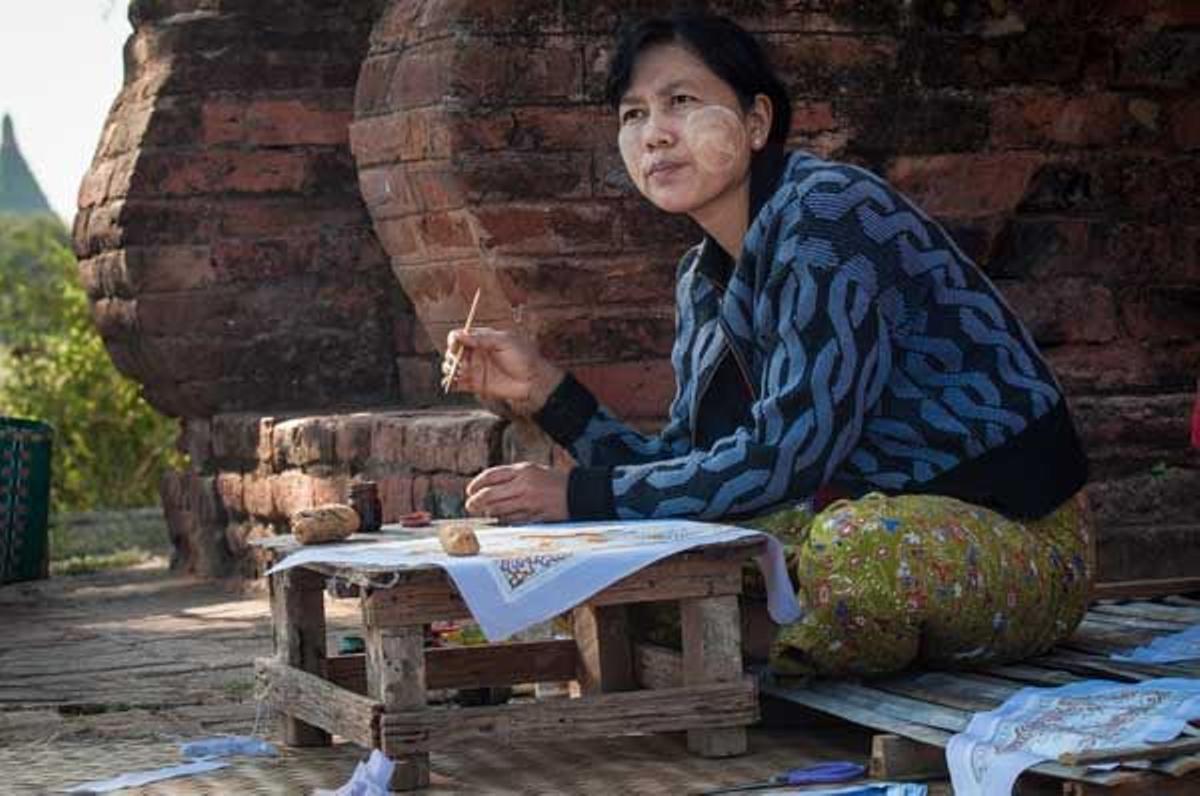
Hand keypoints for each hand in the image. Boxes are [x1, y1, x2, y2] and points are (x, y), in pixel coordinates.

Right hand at [444, 327, 563, 415]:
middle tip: (461, 362)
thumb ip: (482, 338)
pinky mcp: (476, 385)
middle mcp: (475, 353)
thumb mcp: (504, 342)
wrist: (534, 381)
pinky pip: (457, 384)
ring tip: (462, 372)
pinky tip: (452, 383)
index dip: (454, 340)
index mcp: (481, 339)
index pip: (459, 336)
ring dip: (450, 369)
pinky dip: (450, 383)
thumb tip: (459, 335)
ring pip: (452, 367)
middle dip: (452, 356)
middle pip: (452, 352)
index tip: (455, 345)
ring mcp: (474, 369)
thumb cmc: (523, 357)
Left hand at [465, 463, 568, 523]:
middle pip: (490, 495)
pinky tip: (501, 518)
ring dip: (489, 512)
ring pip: (498, 510)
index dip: (476, 484)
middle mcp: (524, 485)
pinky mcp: (534, 516)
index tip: (470, 491)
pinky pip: (511, 520)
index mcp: (523, 470)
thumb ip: (511, 477)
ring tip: (485, 512)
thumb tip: (486, 488)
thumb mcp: (532, 471)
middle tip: (470, 506)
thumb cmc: (553, 481)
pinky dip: (503, 520)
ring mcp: (529, 502)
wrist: (577, 493)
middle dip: (476, 502)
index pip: (491, 476)